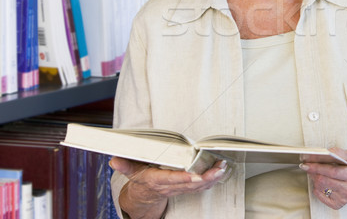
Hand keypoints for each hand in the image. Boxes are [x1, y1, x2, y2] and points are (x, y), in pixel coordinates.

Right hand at [110, 156, 228, 217]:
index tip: (194, 176)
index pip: (171, 180)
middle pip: (190, 184)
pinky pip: (201, 186)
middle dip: (205, 177)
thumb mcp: (131, 171)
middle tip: (218, 168)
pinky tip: (221, 172)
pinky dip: (212, 180)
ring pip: (198, 186)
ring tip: (222, 168)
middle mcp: (170, 186)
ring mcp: (180, 188)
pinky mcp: (186, 188)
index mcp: (157, 181)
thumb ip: (125, 165)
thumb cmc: (141, 179)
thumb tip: (114, 160)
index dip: (183, 179)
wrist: (145, 195)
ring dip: (212, 178)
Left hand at [299, 148, 346, 209]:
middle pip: (323, 180)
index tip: (306, 164)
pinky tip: (321, 183)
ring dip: (315, 179)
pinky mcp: (339, 204)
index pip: (331, 171)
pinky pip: (321, 196)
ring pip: (320, 188)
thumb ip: (338, 152)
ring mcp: (344, 198)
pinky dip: (317, 188)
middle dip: (313, 172)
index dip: (317, 167)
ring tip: (317, 173)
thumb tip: (325, 152)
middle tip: (309, 166)